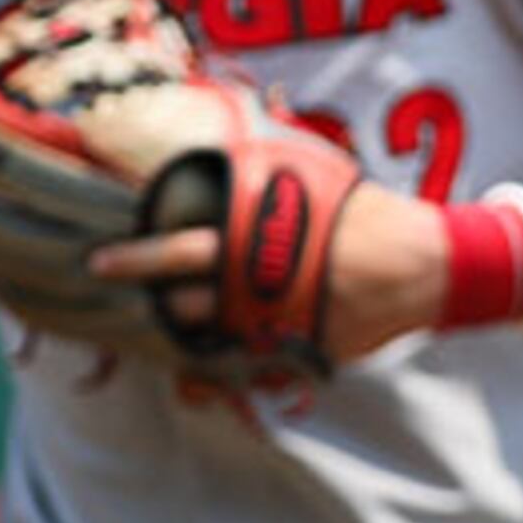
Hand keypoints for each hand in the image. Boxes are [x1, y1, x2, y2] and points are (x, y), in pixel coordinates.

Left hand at [91, 182, 442, 362]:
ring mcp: (279, 325)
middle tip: (111, 297)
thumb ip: (261, 168)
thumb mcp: (313, 172)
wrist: (424, 266)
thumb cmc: (365, 213)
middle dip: (144, 301)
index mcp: (259, 238)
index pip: (180, 249)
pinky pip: (247, 368)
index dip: (136, 257)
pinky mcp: (299, 353)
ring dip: (179, 334)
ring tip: (160, 325)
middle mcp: (261, 285)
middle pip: (183, 302)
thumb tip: (215, 149)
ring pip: (208, 339)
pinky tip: (201, 372)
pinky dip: (220, 373)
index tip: (98, 261)